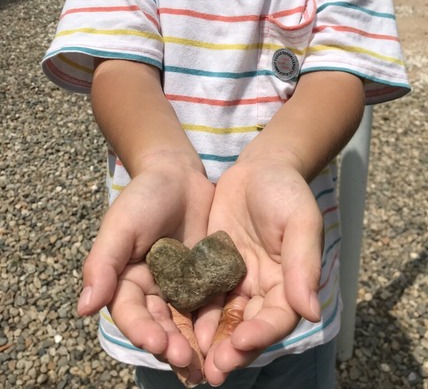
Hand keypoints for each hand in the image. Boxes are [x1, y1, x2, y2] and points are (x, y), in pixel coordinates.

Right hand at [77, 157, 214, 379]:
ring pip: (186, 322)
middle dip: (172, 345)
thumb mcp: (121, 226)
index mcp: (126, 281)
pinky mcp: (206, 279)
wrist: (178, 175)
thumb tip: (83, 309)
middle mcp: (152, 290)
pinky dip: (217, 322)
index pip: (131, 313)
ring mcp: (181, 286)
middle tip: (190, 362)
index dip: (142, 330)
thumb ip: (102, 264)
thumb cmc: (144, 197)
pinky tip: (230, 336)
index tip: (158, 343)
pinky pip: (212, 303)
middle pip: (160, 324)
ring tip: (210, 364)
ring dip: (195, 344)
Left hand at [195, 157, 322, 385]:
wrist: (258, 168)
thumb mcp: (300, 220)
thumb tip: (311, 313)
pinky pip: (204, 296)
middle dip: (233, 348)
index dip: (262, 334)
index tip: (241, 342)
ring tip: (191, 358)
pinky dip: (194, 313)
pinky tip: (178, 326)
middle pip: (249, 326)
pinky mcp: (214, 270)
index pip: (278, 317)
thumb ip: (304, 263)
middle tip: (214, 368)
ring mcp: (237, 280)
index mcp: (289, 282)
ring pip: (224, 318)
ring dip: (211, 340)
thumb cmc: (285, 191)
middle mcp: (263, 288)